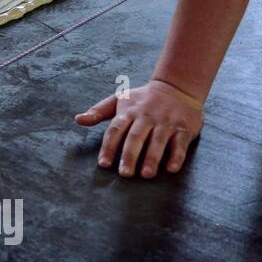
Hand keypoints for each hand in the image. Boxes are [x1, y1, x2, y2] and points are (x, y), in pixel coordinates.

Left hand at [74, 79, 204, 177]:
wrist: (177, 86)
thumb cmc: (143, 98)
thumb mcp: (120, 99)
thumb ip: (98, 111)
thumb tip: (78, 120)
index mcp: (129, 112)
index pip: (115, 130)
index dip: (108, 147)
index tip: (103, 164)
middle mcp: (147, 117)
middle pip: (136, 137)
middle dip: (129, 156)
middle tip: (124, 174)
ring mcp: (166, 123)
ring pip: (158, 141)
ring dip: (152, 158)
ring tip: (145, 174)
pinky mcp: (183, 128)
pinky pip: (180, 144)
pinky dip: (176, 156)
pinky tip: (170, 169)